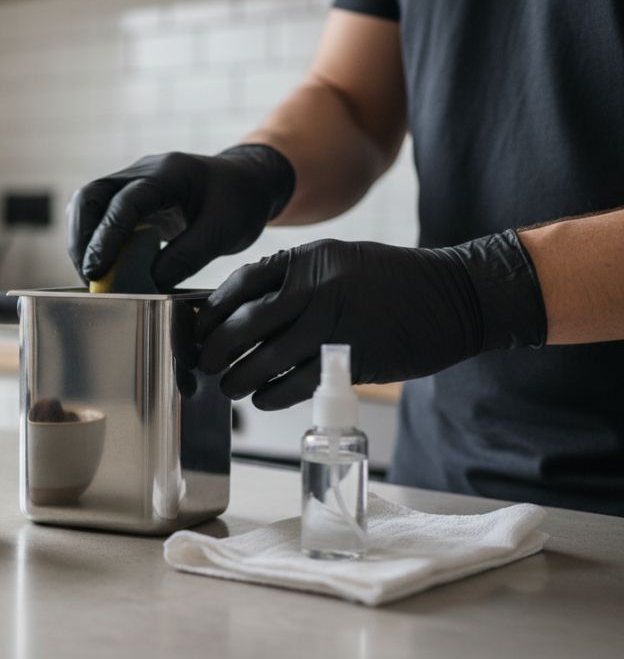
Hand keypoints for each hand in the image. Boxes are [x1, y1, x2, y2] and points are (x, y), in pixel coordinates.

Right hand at [66, 145, 294, 288]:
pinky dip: (95, 242)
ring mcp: (131, 183)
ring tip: (94, 276)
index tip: (98, 271)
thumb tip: (149, 284)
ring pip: (87, 206)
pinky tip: (105, 267)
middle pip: (90, 196)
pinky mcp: (129, 201)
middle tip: (89, 276)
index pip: (125, 202)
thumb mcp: (224, 231)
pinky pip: (99, 217)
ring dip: (83, 241)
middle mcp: (142, 172)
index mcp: (169, 172)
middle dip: (82, 238)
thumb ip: (187, 256)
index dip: (107, 237)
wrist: (246, 182)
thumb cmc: (240, 201)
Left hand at [196, 232, 547, 409]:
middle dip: (216, 348)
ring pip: (266, 359)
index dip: (213, 310)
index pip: (242, 283)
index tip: (200, 328)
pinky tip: (263, 399)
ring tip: (230, 388)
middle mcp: (317, 287)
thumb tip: (243, 310)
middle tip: (206, 364)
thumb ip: (295, 280)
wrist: (458, 296)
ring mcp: (335, 323)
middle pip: (245, 323)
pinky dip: (271, 395)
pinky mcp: (354, 360)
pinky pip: (298, 383)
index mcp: (309, 259)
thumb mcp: (340, 261)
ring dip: (239, 379)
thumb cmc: (393, 282)